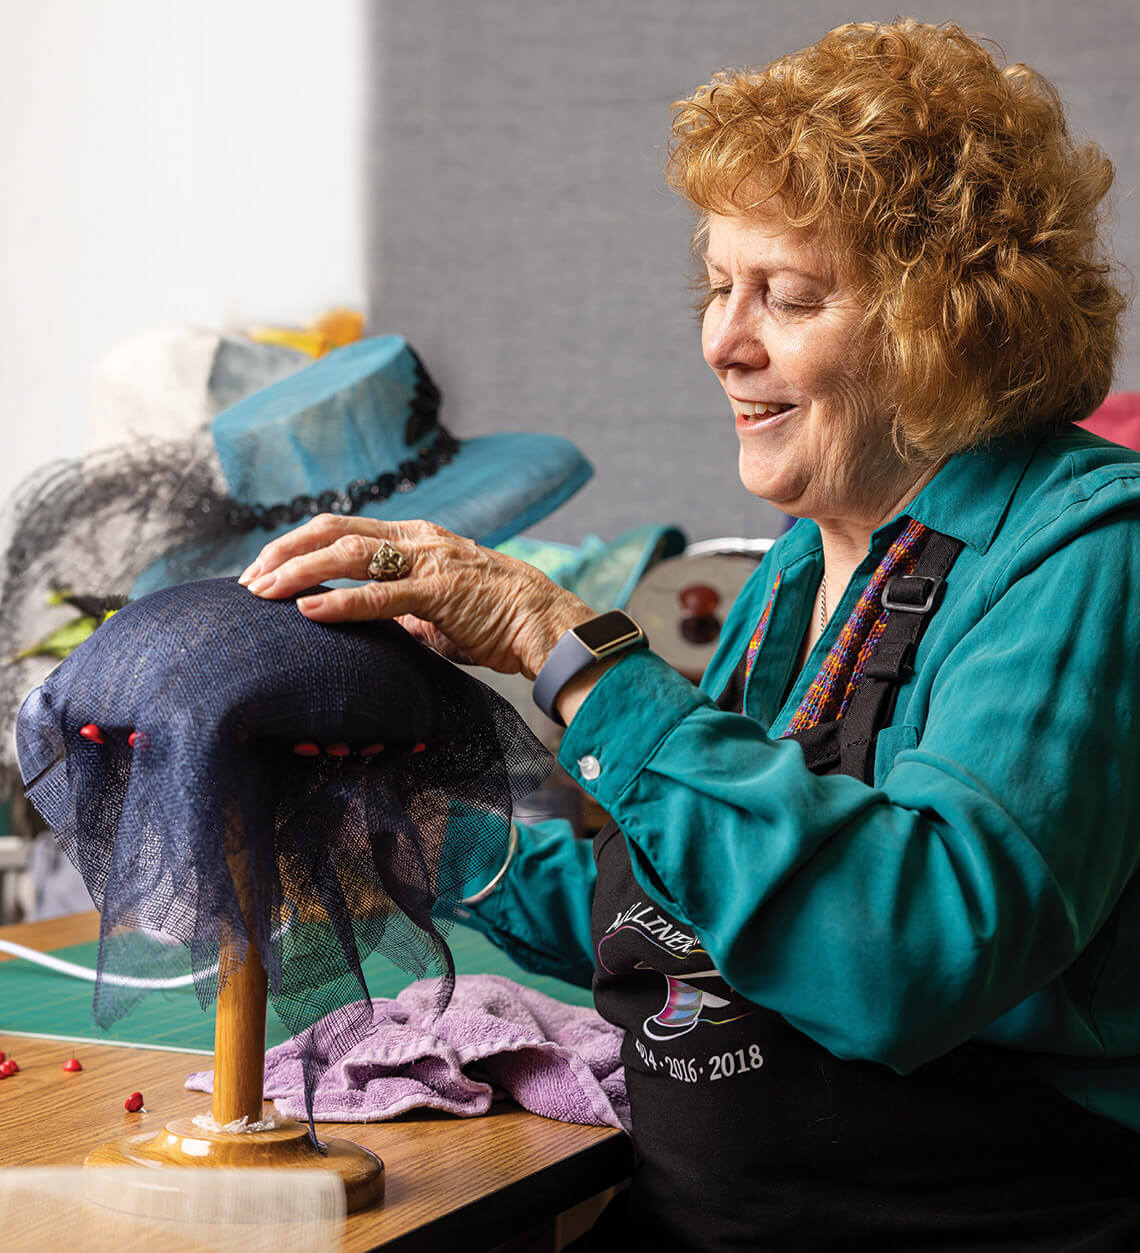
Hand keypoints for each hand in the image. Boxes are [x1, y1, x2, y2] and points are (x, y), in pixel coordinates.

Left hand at [239, 515, 592, 678]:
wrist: (548, 625)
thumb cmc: (497, 620)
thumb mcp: (438, 608)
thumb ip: (401, 608)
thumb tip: (362, 625)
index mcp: (415, 537)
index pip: (342, 527)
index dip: (296, 545)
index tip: (263, 571)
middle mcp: (418, 539)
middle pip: (334, 530)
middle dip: (283, 552)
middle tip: (248, 581)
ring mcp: (429, 561)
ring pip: (350, 554)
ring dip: (298, 571)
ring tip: (262, 592)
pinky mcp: (442, 591)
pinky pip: (381, 594)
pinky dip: (339, 602)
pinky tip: (307, 611)